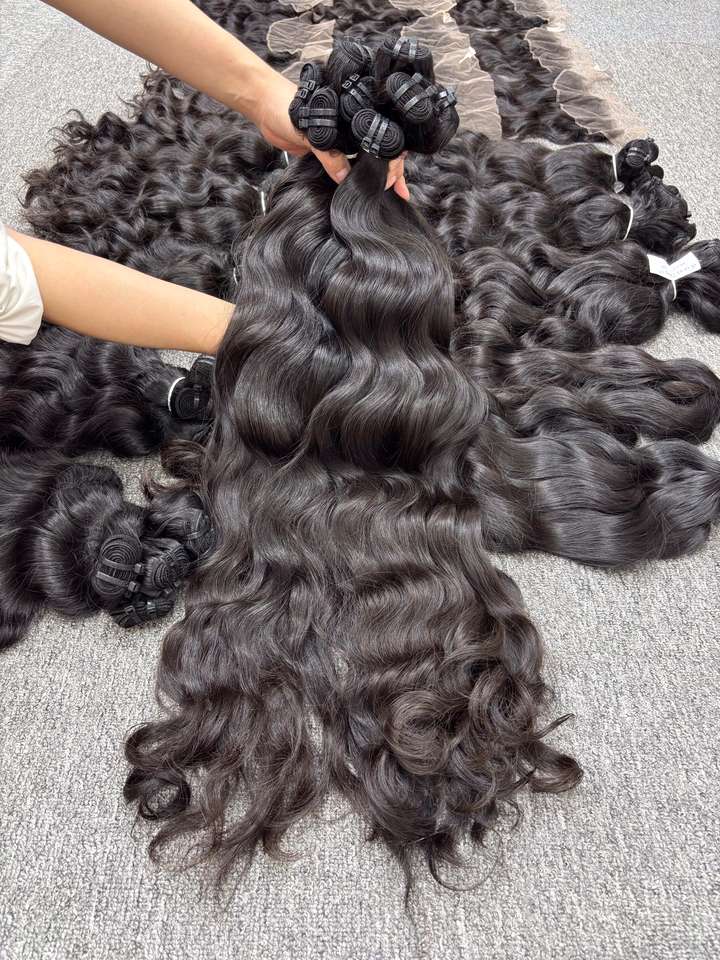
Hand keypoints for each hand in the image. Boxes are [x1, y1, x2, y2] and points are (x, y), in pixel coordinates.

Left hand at [256, 72, 409, 199]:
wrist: (266, 108)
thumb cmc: (291, 108)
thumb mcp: (312, 131)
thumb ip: (328, 154)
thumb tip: (345, 178)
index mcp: (354, 117)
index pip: (383, 138)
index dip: (392, 159)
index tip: (393, 180)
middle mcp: (352, 130)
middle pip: (379, 152)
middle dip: (392, 172)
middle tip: (401, 194)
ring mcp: (341, 143)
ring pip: (365, 163)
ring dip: (375, 178)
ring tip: (390, 197)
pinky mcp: (327, 154)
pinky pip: (345, 169)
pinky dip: (354, 181)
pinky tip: (361, 193)